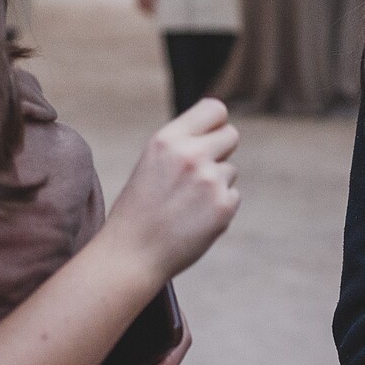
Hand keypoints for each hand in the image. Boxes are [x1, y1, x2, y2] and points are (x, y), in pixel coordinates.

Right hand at [100, 98, 240, 284]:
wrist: (130, 255)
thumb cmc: (138, 210)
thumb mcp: (152, 163)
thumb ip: (182, 145)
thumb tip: (218, 130)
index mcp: (167, 140)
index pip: (215, 109)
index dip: (216, 123)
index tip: (211, 135)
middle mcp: (191, 154)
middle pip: (231, 135)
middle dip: (221, 151)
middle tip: (199, 175)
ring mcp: (210, 180)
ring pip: (230, 170)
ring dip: (216, 184)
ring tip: (186, 205)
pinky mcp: (224, 205)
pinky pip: (233, 195)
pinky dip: (219, 207)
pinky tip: (194, 220)